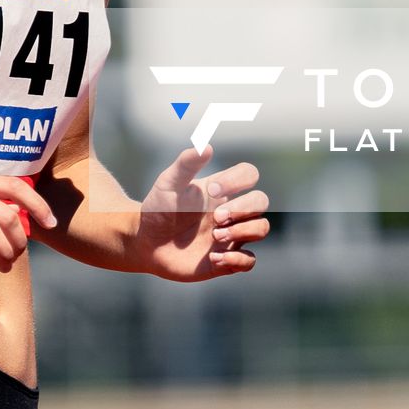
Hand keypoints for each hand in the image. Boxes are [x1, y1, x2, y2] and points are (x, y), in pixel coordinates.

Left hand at [134, 144, 268, 281]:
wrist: (146, 242)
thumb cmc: (159, 209)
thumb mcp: (168, 184)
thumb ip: (186, 164)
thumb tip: (206, 147)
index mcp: (220, 190)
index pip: (249, 174)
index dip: (238, 180)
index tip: (211, 190)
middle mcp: (230, 211)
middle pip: (261, 201)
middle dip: (243, 209)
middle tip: (216, 218)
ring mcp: (230, 235)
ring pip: (261, 228)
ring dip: (243, 232)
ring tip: (217, 236)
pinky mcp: (225, 260)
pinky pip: (249, 260)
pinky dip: (237, 260)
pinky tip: (213, 258)